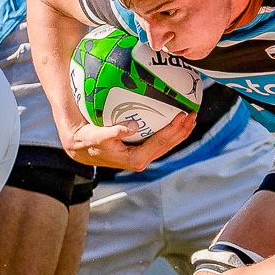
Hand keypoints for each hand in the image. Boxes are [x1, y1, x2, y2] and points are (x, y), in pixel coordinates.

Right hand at [63, 111, 195, 170]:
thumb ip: (113, 132)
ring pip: (167, 144)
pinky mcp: (141, 150)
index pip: (159, 143)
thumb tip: (132, 126)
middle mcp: (142, 159)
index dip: (172, 130)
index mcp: (135, 159)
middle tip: (192, 114)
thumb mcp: (97, 136)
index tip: (182, 115)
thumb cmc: (89, 141)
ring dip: (180, 131)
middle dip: (182, 130)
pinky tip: (177, 120)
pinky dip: (170, 131)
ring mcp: (143, 155)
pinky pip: (160, 141)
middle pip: (168, 145)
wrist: (82, 148)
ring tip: (191, 118)